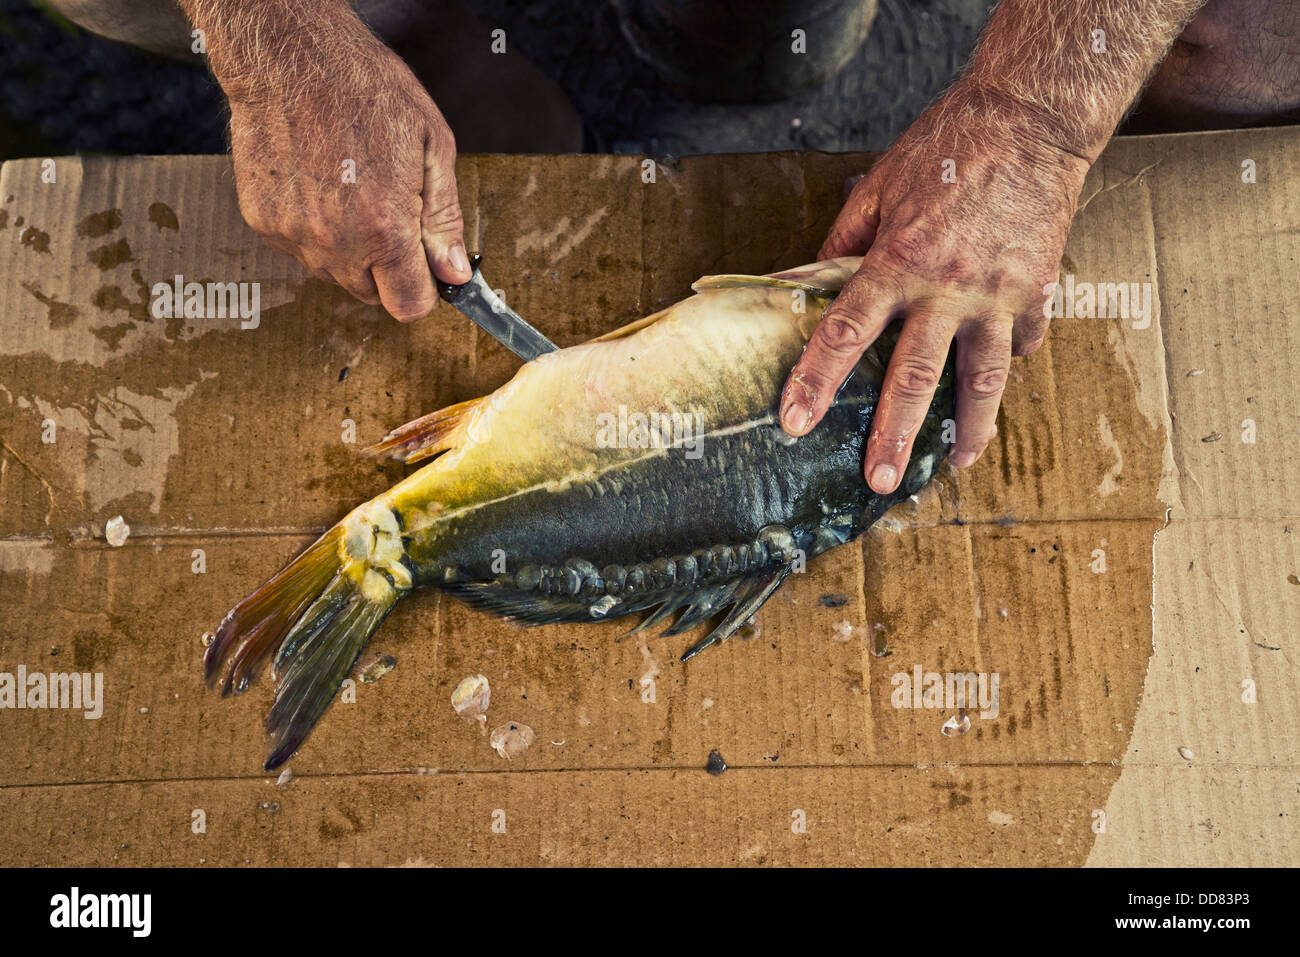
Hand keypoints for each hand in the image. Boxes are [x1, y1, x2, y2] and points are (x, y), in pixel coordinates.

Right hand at [226, 33, 470, 319]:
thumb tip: (455, 274)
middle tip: (386, 211)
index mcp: (386, 229)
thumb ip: (445, 220)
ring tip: (349, 189)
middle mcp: (336, 243)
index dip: (421, 288)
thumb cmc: (366, 90)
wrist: (289, 56)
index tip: (423, 264)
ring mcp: (294, 235)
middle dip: (386, 267)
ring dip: (348, 248)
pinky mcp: (263, 222)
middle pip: (371, 294)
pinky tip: (317, 182)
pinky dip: (312, 228)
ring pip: (333, 273)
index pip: (408, 306)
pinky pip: (300, 248)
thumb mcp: (432, 148)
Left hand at [779, 82, 1091, 491]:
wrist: (1030, 119)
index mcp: (898, 260)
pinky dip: (1007, 363)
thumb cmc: (944, 147)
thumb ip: (842, 242)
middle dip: (894, 433)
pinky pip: (1020, 342)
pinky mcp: (1037, 291)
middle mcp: (947, 287)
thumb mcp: (878, 188)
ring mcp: (998, 294)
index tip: (795, 422)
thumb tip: (802, 280)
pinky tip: (995, 389)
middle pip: (915, 376)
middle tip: (878, 480)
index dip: (816, 380)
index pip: (845, 333)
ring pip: (982, 378)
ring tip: (956, 463)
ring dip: (970, 427)